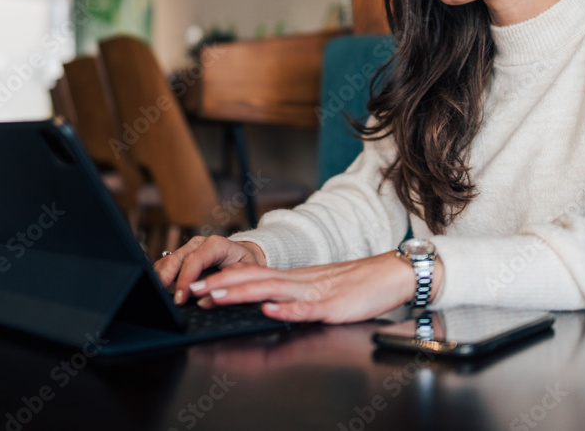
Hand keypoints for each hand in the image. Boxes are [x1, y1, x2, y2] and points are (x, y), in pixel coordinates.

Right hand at [154, 235, 266, 304]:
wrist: (244, 254)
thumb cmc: (246, 264)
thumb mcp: (248, 272)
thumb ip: (230, 282)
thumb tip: (207, 297)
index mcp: (217, 244)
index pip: (196, 260)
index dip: (186, 279)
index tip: (181, 298)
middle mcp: (199, 243)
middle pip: (177, 258)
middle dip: (166, 278)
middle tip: (162, 299)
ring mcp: (189, 248)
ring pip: (168, 260)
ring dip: (160, 277)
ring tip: (156, 295)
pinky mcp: (182, 256)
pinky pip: (167, 264)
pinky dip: (161, 276)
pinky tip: (158, 290)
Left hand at [187, 251, 444, 323]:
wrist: (393, 274)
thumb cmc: (359, 285)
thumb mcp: (320, 290)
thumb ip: (293, 297)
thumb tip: (264, 304)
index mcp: (295, 280)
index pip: (253, 277)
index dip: (223, 280)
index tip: (196, 286)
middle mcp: (301, 282)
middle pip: (254, 280)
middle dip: (220, 285)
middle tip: (191, 290)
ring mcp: (317, 293)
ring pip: (273, 291)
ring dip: (243, 293)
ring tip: (217, 296)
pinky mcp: (335, 306)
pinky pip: (308, 309)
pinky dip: (287, 310)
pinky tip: (271, 310)